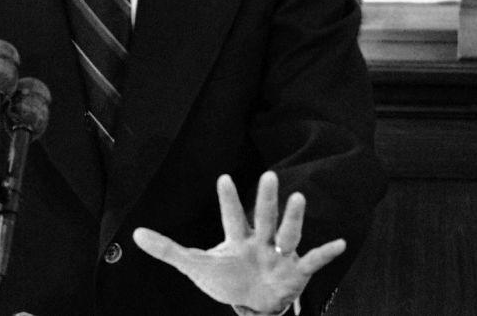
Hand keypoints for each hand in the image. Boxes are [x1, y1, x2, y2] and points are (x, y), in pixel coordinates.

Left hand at [133, 170, 345, 314]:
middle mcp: (262, 240)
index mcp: (238, 238)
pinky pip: (314, 260)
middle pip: (263, 217)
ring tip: (300, 198)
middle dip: (266, 199)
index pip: (231, 216)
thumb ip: (168, 250)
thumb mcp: (196, 265)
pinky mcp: (296, 272)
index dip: (228, 199)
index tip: (223, 177)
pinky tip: (341, 242)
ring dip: (294, 218)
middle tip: (269, 175)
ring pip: (288, 233)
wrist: (256, 302)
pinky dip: (327, 252)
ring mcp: (281, 254)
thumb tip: (135, 234)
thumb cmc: (227, 279)